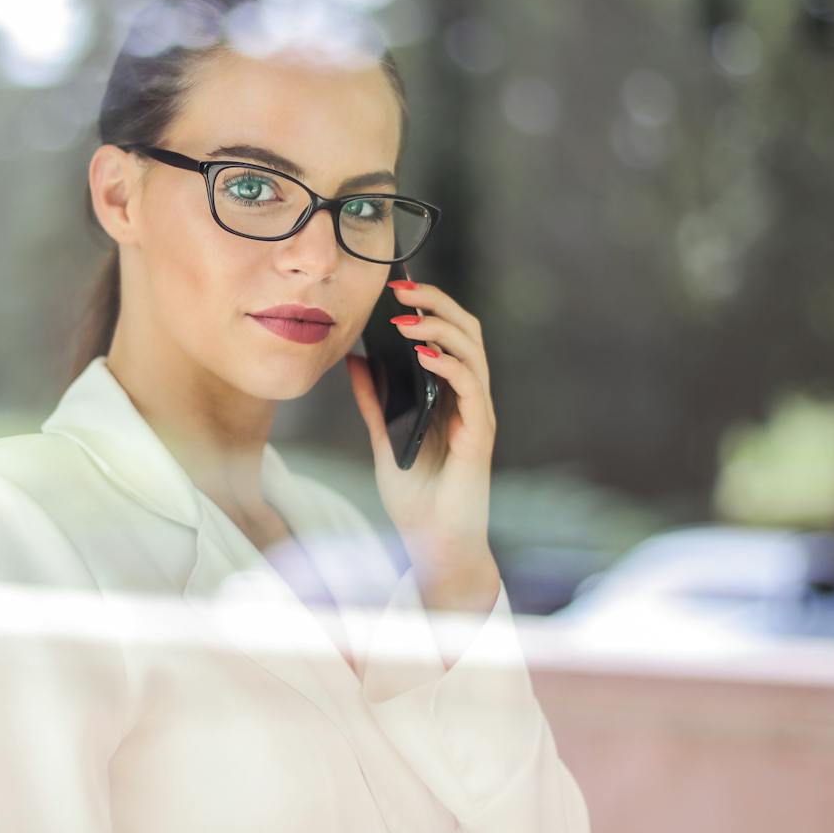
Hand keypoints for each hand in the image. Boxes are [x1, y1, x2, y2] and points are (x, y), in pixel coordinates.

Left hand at [344, 278, 499, 613]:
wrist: (433, 544)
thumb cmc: (417, 496)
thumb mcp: (385, 437)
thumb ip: (374, 399)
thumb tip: (354, 359)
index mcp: (451, 393)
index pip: (451, 333)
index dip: (430, 305)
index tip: (397, 288)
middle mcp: (469, 398)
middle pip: (467, 331)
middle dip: (437, 303)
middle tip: (402, 290)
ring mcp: (477, 415)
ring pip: (473, 352)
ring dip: (440, 328)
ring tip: (406, 319)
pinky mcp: (479, 435)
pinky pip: (471, 389)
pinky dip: (449, 365)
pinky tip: (423, 355)